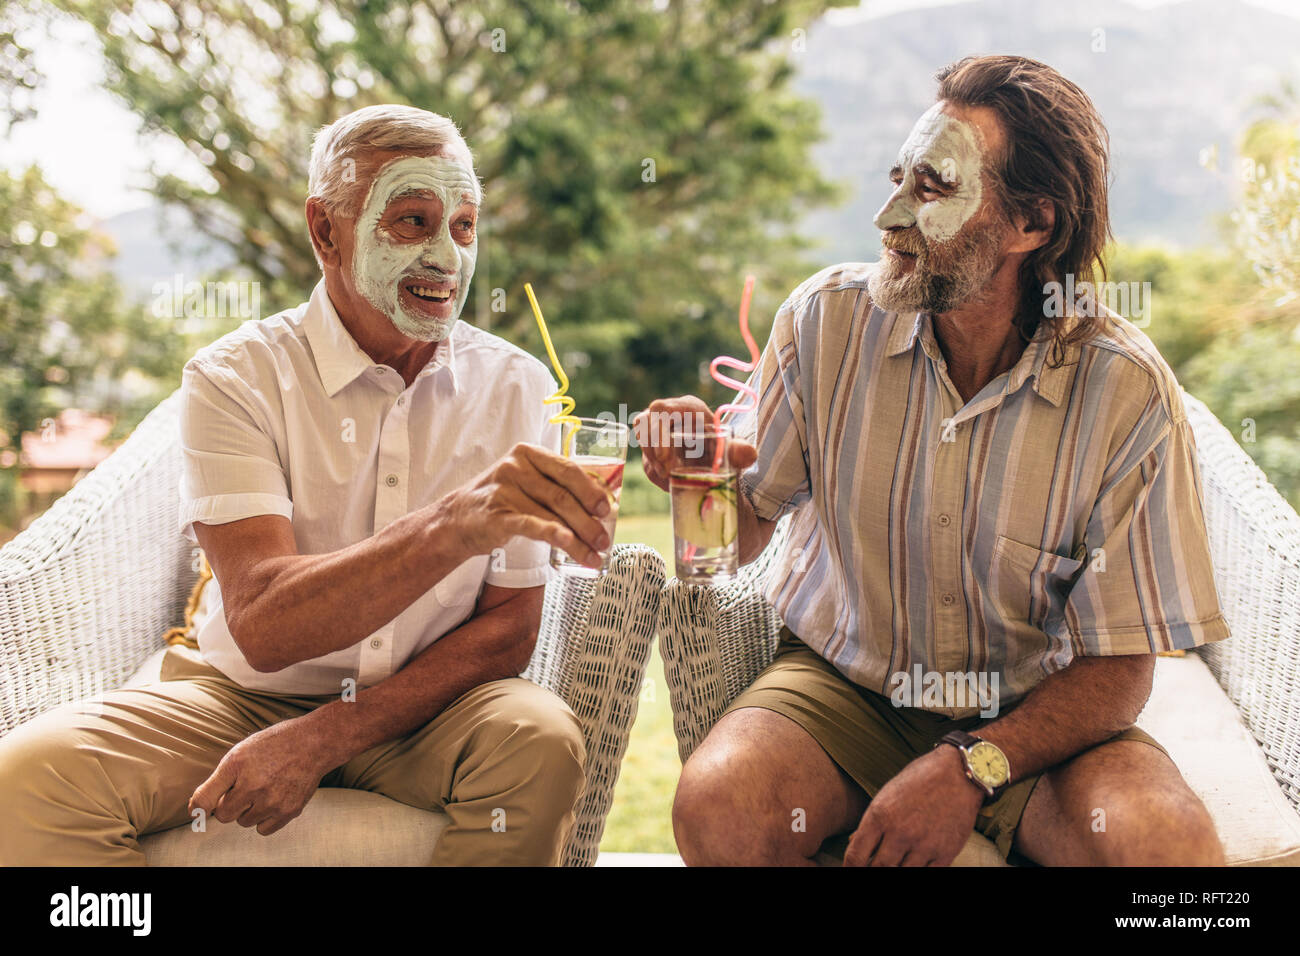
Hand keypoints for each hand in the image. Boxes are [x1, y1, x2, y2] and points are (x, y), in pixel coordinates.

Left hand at [189, 717, 333, 836]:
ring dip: (250, 811)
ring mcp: (272, 800)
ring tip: (264, 789)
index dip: (200, 807)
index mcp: (236, 765)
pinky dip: (265, 819)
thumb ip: (217, 781)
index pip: (204, 800)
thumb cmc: (274, 745)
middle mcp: (253, 784)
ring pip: (245, 822)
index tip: (203, 808)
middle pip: (224, 815)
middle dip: (231, 804)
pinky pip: (263, 829)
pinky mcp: (289, 810)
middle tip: (246, 787)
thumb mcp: (241, 752)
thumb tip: (195, 810)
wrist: (314, 743)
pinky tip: (274, 800)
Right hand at [440, 442, 613, 569]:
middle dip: (589, 521)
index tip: (607, 509)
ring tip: (593, 555)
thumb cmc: (501, 500)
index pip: (568, 469)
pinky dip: (554, 534)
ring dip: (578, 539)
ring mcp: (504, 490)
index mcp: (528, 453)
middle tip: (604, 539)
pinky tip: (570, 544)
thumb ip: (556, 485)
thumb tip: (601, 503)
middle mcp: (515, 467)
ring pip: (552, 514)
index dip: (591, 490)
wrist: (457, 519)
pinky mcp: (496, 515)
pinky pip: (531, 525)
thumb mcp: (526, 482)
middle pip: (563, 495)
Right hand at [633, 395, 756, 492]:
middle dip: (653, 450)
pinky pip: (648, 461)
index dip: (656, 429)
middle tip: (667, 471)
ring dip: (655, 463)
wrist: (720, 464)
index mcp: (687, 408)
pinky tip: (672, 479)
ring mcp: (657, 433)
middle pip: (644, 424)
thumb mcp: (732, 450)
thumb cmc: (725, 450)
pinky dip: (658, 472)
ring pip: (644, 444)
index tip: (665, 455)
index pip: (660, 408)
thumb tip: (749, 454)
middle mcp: (668, 416)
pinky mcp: (653, 452)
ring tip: (672, 476)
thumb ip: (739, 451)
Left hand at [843, 743, 984, 866]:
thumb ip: (872, 821)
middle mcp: (900, 833)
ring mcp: (924, 845)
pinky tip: (912, 865)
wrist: (958, 773)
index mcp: (880, 815)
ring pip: (902, 874)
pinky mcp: (945, 853)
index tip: (850, 869)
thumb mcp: (888, 793)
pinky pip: (926, 874)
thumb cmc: (919, 779)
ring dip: (895, 870)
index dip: (850, 867)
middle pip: (878, 868)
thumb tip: (854, 842)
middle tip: (872, 866)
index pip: (856, 855)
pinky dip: (917, 872)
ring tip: (894, 862)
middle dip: (871, 871)